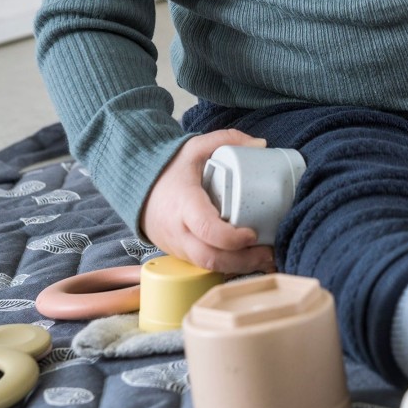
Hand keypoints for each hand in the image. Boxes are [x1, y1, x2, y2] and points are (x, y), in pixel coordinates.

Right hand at [140, 128, 277, 274]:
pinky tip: (249, 262)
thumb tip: (262, 145)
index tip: (253, 233)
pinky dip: (228, 267)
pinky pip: (205, 267)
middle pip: (210, 257)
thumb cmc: (170, 170)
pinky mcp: (181, 255)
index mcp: (183, 203)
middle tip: (269, 253)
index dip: (231, 237)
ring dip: (239, 268)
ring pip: (209, 268)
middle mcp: (178, 231)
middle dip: (243, 261)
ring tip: (266, 260)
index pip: (205, 228)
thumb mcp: (195, 148)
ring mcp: (178, 247)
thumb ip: (227, 139)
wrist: (138, 189)